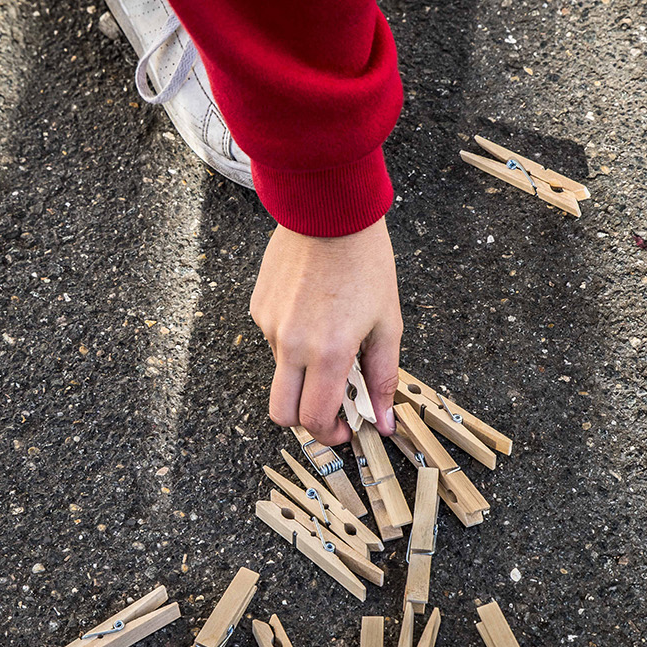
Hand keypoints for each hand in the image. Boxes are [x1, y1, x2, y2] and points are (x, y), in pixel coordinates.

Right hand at [250, 217, 401, 445]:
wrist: (327, 212)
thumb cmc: (365, 262)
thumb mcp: (388, 324)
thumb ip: (383, 378)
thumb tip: (383, 421)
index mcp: (328, 351)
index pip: (314, 418)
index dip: (330, 435)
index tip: (345, 431)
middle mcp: (291, 344)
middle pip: (282, 414)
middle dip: (305, 422)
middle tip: (330, 410)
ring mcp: (270, 326)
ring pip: (280, 375)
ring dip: (303, 374)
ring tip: (330, 339)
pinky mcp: (258, 308)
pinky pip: (272, 341)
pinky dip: (292, 342)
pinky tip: (312, 313)